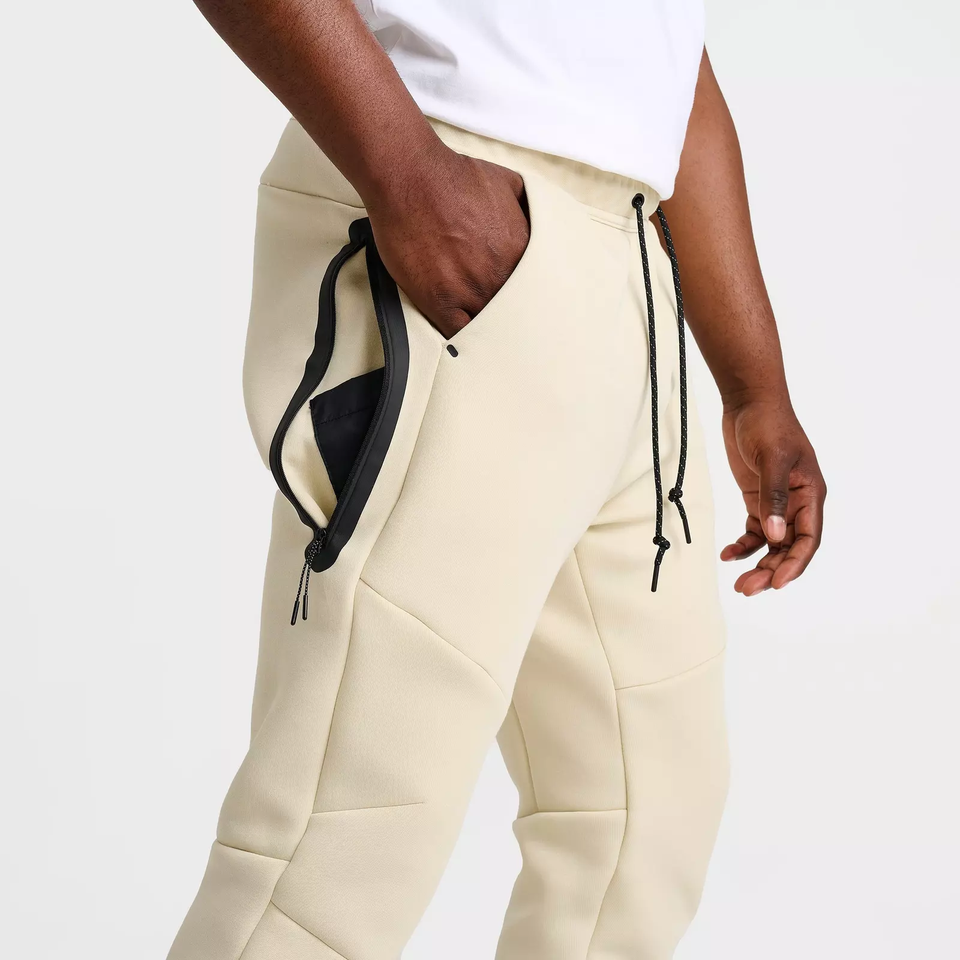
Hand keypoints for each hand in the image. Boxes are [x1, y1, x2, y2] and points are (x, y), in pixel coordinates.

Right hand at [364, 145, 529, 337]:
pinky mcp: (440, 301)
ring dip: (490, 329)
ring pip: (490, 325)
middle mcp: (501, 274)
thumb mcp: (508, 183)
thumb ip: (528, 207)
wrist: (412, 179)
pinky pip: (459, 334)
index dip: (530, 297)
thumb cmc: (454, 177)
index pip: (537, 288)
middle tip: (513, 325)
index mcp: (522, 250)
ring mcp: (470, 290)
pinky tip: (466, 340)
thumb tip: (537, 216)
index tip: (526, 302)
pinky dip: (463, 338)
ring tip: (491, 337)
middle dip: (514, 316)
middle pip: (516, 311)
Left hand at [720, 395, 825, 594]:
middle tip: (747, 589)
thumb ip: (772, 497)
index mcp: (811, 495)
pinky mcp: (757, 498)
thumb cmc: (768, 424)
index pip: (808, 540)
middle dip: (771, 570)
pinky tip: (727, 555)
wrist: (749, 402)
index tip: (775, 583)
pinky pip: (754, 530)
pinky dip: (743, 545)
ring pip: (772, 543)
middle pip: (788, 548)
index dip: (794, 564)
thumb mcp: (773, 459)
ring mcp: (776, 502)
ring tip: (739, 583)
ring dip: (757, 563)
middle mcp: (797, 503)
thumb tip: (774, 536)